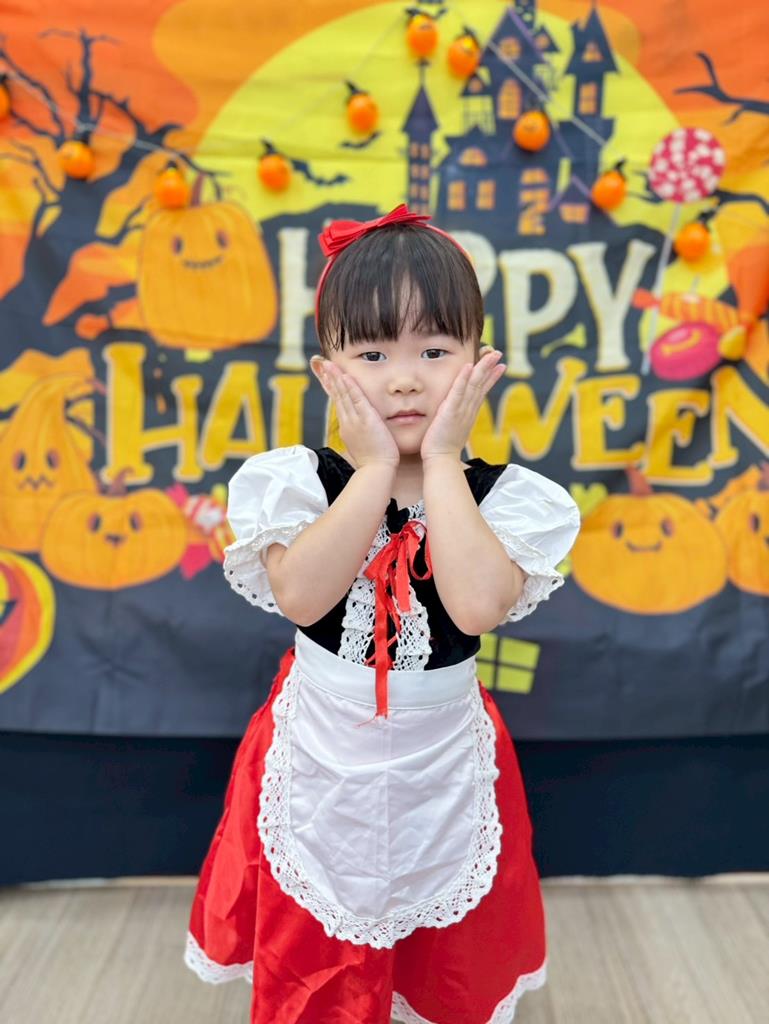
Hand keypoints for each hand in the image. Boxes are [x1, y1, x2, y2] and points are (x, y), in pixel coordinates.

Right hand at [314, 359, 399, 467]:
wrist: (376, 470)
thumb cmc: (373, 461)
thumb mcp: (361, 444)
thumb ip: (358, 433)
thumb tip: (356, 430)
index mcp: (347, 426)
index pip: (337, 402)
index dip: (331, 387)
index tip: (325, 375)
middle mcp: (347, 421)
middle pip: (336, 395)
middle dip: (329, 378)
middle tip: (322, 363)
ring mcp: (355, 420)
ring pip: (343, 395)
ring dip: (336, 378)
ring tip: (329, 364)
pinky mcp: (366, 420)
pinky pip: (356, 399)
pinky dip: (350, 387)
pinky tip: (345, 376)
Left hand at [420, 347, 505, 461]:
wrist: (441, 460)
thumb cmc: (443, 449)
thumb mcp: (454, 430)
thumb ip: (457, 420)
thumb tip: (460, 417)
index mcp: (469, 414)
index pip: (481, 392)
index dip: (491, 378)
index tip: (500, 366)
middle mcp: (468, 410)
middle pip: (481, 385)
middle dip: (490, 368)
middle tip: (499, 354)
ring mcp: (461, 410)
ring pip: (474, 385)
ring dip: (482, 368)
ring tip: (491, 355)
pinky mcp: (450, 412)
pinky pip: (458, 392)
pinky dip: (463, 379)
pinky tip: (468, 366)